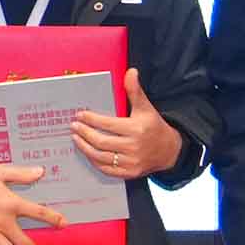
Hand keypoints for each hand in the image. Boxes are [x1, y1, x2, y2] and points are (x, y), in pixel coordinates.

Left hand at [71, 71, 185, 180]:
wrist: (170, 150)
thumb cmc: (153, 126)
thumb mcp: (145, 108)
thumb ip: (135, 91)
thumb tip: (130, 71)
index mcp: (137, 129)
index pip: (107, 124)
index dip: (91, 119)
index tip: (79, 114)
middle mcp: (134, 147)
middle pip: (101, 141)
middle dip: (84, 133)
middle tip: (74, 126)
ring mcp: (132, 162)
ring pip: (101, 157)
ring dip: (84, 147)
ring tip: (75, 138)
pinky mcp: (130, 173)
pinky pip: (107, 170)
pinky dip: (94, 161)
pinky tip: (87, 152)